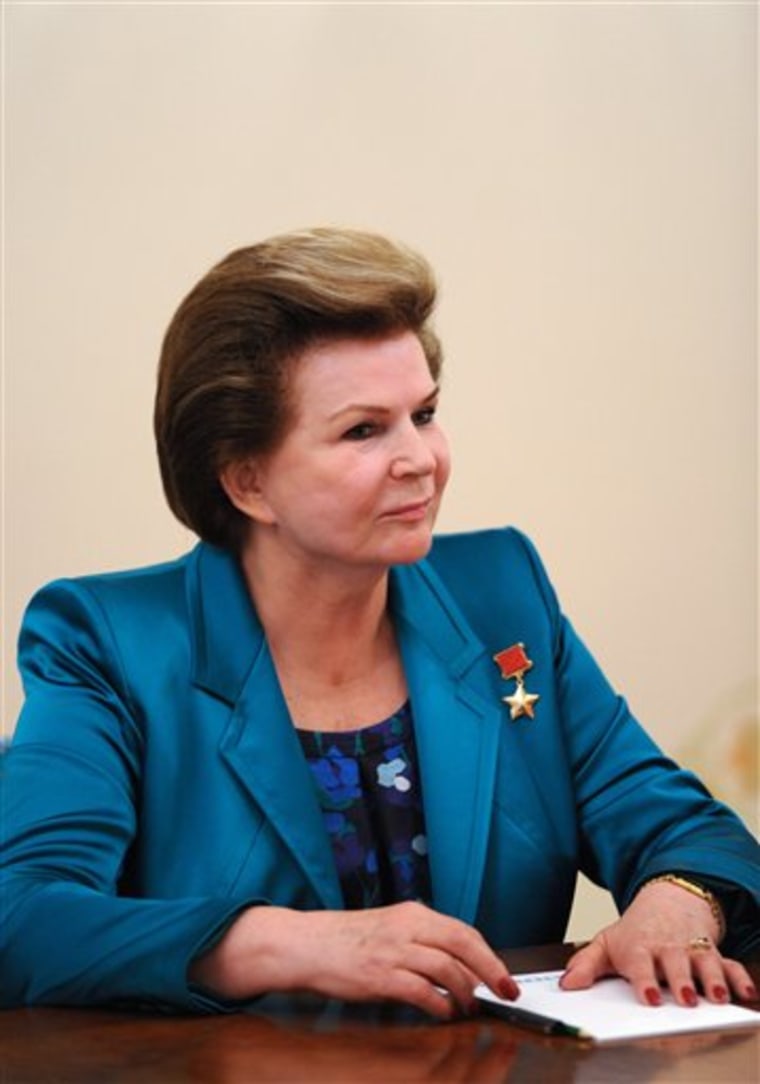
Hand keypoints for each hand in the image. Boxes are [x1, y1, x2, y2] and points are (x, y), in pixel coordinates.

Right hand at [190, 901, 518, 1018]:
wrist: (307, 944)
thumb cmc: (348, 940)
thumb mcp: (391, 928)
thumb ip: (422, 940)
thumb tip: (460, 965)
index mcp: (413, 914)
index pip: (464, 931)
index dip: (489, 955)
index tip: (504, 976)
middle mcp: (407, 927)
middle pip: (463, 944)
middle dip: (490, 971)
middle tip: (506, 993)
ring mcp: (393, 950)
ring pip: (446, 968)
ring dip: (465, 992)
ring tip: (469, 1008)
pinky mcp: (379, 975)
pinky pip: (421, 991)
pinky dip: (438, 1004)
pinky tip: (443, 1013)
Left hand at [560, 880, 757, 1006]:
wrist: (668, 901)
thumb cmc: (637, 930)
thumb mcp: (607, 942)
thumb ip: (586, 964)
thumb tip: (566, 984)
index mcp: (640, 946)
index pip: (641, 963)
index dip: (644, 980)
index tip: (647, 996)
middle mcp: (668, 948)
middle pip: (676, 964)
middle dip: (681, 982)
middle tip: (686, 1000)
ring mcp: (692, 949)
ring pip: (705, 964)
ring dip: (712, 980)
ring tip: (717, 997)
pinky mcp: (713, 952)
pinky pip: (730, 964)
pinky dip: (739, 977)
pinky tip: (744, 992)